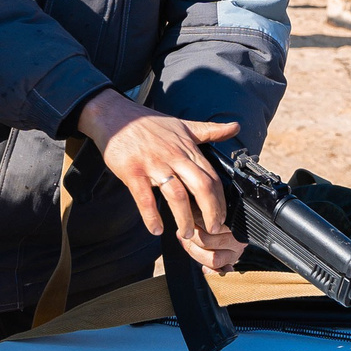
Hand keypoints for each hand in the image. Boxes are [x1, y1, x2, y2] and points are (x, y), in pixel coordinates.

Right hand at [76, 93, 244, 270]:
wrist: (114, 115)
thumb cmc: (149, 123)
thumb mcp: (183, 125)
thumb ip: (210, 130)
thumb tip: (236, 126)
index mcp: (187, 148)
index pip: (211, 177)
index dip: (220, 200)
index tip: (222, 218)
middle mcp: (173, 156)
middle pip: (200, 186)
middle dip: (210, 211)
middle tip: (213, 230)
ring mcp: (153, 163)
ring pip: (176, 194)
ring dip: (184, 218)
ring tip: (187, 235)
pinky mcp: (132, 170)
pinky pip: (144, 197)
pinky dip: (151, 215)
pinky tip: (156, 229)